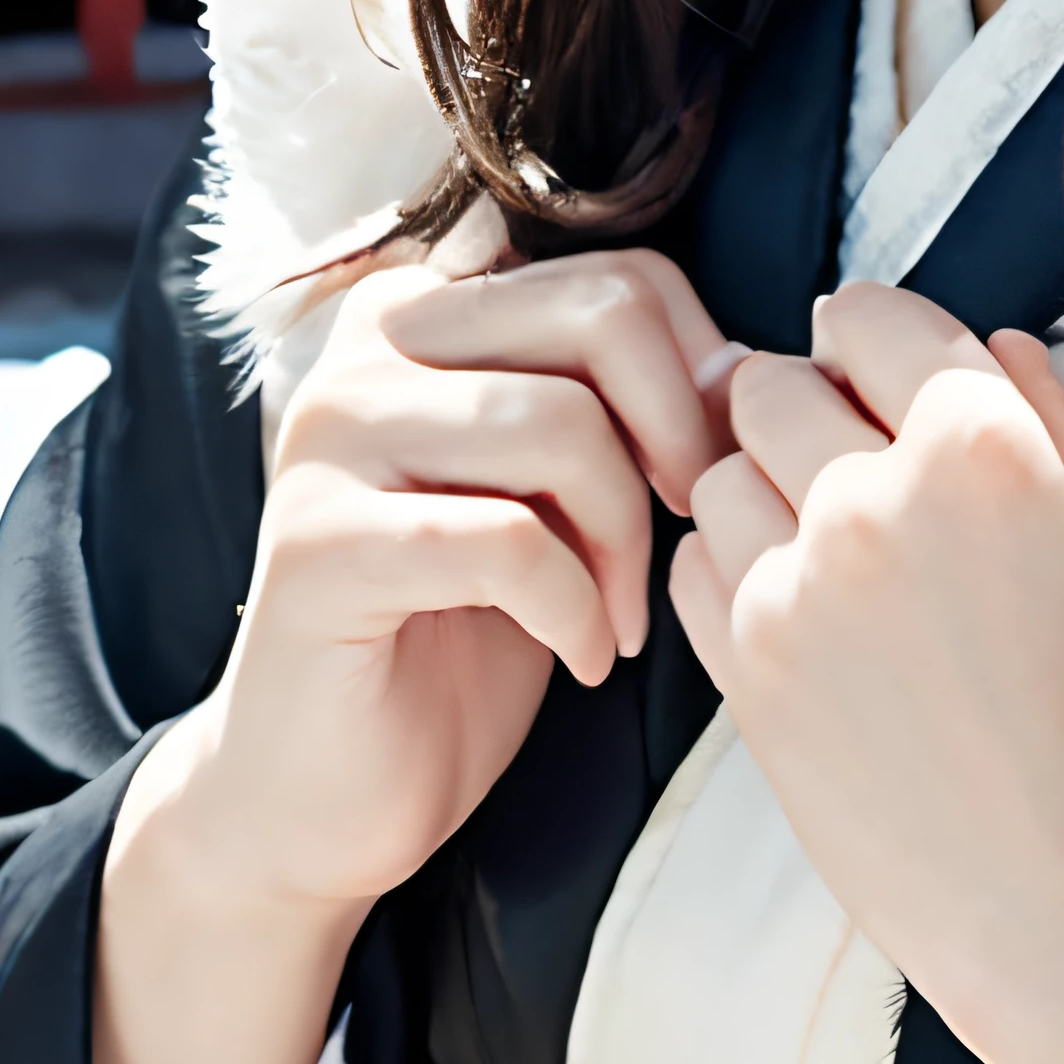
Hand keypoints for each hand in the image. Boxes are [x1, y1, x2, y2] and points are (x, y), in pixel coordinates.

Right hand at [163, 244, 740, 915]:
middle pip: (602, 318)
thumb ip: (619, 402)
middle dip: (680, 437)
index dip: (699, 378)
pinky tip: (583, 654)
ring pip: (562, 425)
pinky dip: (575, 607)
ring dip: (627, 541)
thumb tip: (744, 368)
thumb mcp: (557, 490)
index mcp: (432, 306)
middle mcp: (371, 342)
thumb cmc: (462, 632)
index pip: (622, 276)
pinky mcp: (319, 542)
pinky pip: (507, 540)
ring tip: (621, 616)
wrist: (331, 786)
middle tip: (686, 533)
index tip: (706, 474)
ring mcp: (331, 435)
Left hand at [670, 281, 1063, 1063]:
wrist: (1061, 897)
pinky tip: (789, 602)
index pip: (871, 314)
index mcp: (979, 445)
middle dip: (805, 402)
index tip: (879, 370)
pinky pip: (692, 567)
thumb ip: (1051, 422)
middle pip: (772, 382)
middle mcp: (873, 495)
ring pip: (719, 470)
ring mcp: (796, 584)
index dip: (875, 336)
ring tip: (819, 541)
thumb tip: (991, 341)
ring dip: (759, 486)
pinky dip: (726, 565)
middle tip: (843, 456)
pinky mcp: (747, 668)